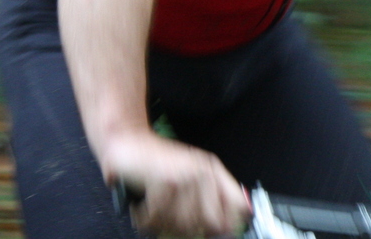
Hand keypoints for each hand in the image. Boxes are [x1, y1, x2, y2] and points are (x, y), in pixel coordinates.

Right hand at [102, 130, 251, 236]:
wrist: (130, 141)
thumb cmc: (158, 162)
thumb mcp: (191, 173)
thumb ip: (213, 194)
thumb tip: (240, 215)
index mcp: (213, 171)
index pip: (237, 205)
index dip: (228, 225)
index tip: (213, 232)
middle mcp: (204, 172)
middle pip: (210, 223)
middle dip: (189, 229)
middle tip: (171, 221)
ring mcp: (185, 176)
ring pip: (182, 224)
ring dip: (162, 224)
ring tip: (154, 210)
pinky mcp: (165, 181)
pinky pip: (157, 218)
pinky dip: (144, 218)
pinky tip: (142, 206)